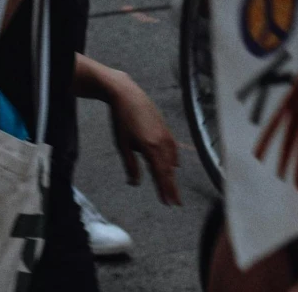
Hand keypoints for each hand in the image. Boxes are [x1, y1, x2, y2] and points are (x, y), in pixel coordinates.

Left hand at [104, 73, 179, 206]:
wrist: (126, 93)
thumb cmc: (121, 119)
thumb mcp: (122, 144)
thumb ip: (131, 165)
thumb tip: (135, 183)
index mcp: (150, 148)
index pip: (160, 175)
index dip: (164, 191)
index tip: (168, 203)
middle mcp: (161, 142)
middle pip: (169, 170)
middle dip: (172, 187)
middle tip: (176, 203)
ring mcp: (165, 134)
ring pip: (172, 159)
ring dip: (172, 174)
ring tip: (173, 187)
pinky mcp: (165, 127)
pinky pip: (173, 148)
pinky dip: (174, 159)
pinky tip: (174, 165)